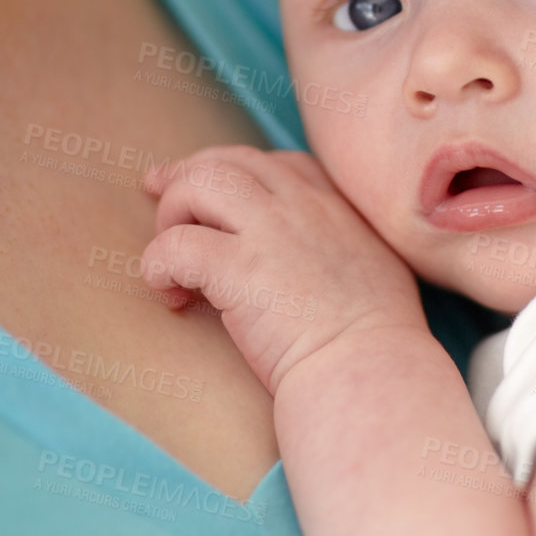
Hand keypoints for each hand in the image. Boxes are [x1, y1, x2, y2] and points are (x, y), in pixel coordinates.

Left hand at [140, 146, 423, 393]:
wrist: (368, 374)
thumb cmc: (377, 345)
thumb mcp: (378, 269)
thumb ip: (347, 246)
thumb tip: (317, 260)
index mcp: (337, 206)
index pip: (279, 164)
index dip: (239, 173)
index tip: (216, 193)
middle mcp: (302, 205)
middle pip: (231, 161)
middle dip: (188, 175)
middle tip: (158, 193)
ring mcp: (270, 231)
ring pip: (199, 184)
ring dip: (173, 214)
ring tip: (171, 259)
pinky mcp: (238, 268)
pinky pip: (176, 244)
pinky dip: (158, 264)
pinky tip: (168, 294)